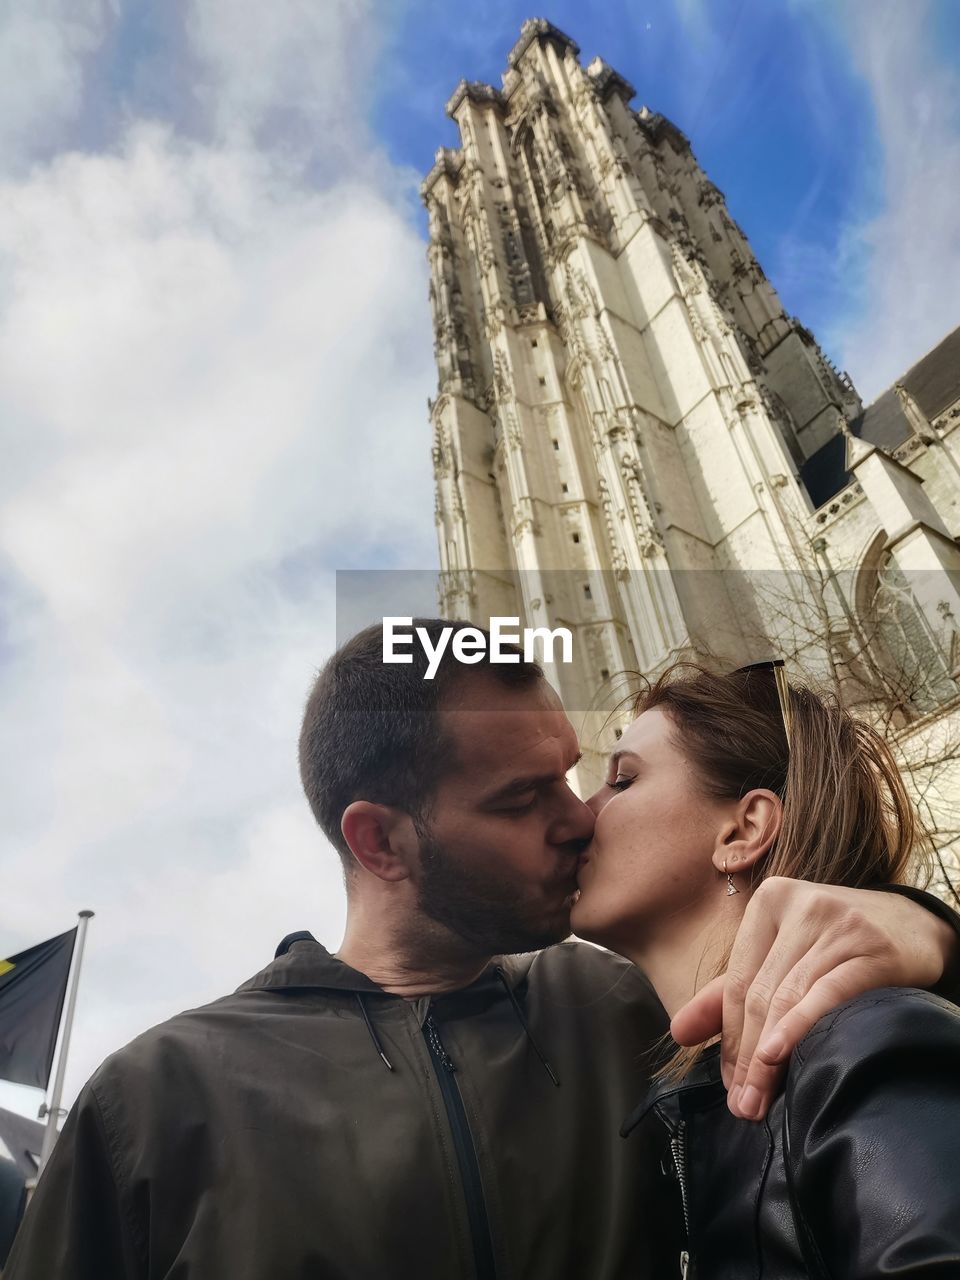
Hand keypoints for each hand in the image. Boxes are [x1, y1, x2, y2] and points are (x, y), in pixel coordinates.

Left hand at [670, 877, 955, 1120]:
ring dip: (766, 1058)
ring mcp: (835, 924)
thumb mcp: (782, 954)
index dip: (727, 1038)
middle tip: (742, 1105)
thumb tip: (679, 1033)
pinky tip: (778, 1055)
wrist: (915, 926)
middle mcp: (799, 905)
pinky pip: (825, 993)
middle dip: (744, 1057)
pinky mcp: (870, 948)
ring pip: (786, 998)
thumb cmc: (838, 944)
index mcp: (769, 901)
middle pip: (759, 993)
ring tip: (757, 1101)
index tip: (727, 1084)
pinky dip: (798, 1026)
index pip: (737, 981)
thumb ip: (729, 991)